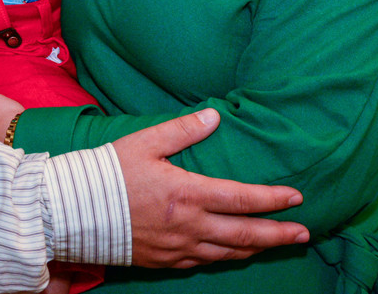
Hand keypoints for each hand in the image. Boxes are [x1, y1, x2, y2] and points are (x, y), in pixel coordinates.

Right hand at [113, 108, 308, 267]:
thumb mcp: (144, 142)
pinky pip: (204, 262)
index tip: (297, 198)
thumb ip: (182, 130)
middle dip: (279, 235)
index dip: (273, 200)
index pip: (242, 199)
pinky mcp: (164, 261)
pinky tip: (234, 253)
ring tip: (278, 244)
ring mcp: (177, 247)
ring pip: (228, 253)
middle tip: (304, 233)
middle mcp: (189, 226)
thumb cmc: (107, 173)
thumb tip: (214, 115)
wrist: (72, 211)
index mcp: (187, 194)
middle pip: (245, 235)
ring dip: (257, 249)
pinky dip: (226, 257)